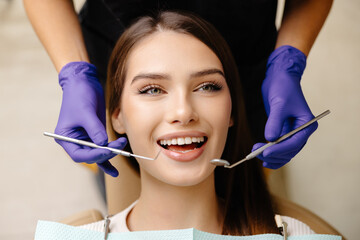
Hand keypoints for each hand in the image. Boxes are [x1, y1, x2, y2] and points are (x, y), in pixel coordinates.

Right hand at [55, 61, 124, 176]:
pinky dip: (110, 154)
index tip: (107, 151)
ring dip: (111, 153)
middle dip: (105, 153)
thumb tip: (104, 145)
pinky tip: (115, 169)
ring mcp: (85, 138)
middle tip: (119, 148)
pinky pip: (103, 147)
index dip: (93, 155)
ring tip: (123, 150)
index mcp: (65, 137)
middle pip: (89, 155)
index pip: (78, 155)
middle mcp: (74, 141)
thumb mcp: (86, 112)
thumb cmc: (79, 95)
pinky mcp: (95, 133)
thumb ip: (95, 129)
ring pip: (98, 153)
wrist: (83, 82)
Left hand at [255, 45, 317, 168]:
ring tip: (255, 154)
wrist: (279, 77)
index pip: (295, 143)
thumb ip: (275, 122)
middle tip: (256, 154)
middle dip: (274, 154)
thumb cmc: (283, 87)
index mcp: (307, 124)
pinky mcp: (283, 130)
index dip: (280, 149)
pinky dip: (271, 152)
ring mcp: (293, 132)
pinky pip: (279, 146)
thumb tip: (270, 140)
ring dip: (271, 156)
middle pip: (290, 150)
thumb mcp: (279, 104)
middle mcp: (302, 130)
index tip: (265, 152)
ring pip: (284, 151)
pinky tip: (261, 155)